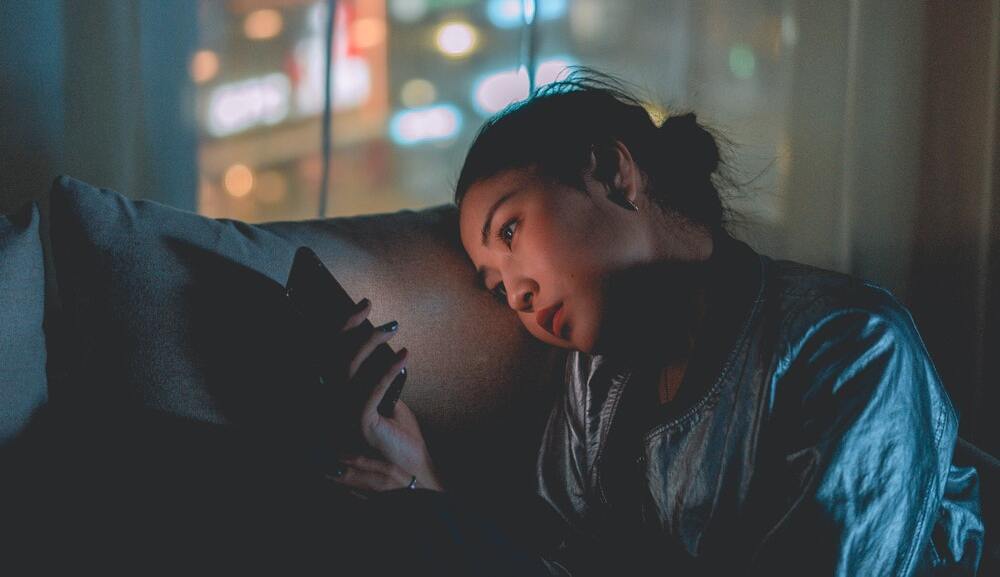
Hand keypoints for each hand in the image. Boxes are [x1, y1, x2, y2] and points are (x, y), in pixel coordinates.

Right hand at [326, 298, 444, 492]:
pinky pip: (372, 389)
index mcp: (334, 401)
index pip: (329, 357)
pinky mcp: (359, 426)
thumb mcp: (386, 403)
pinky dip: (388, 370)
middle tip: (372, 308)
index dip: (342, 329)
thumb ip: (377, 382)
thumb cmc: (399, 440)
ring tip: (393, 328)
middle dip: (352, 327)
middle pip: (332, 358)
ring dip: (371, 342)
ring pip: (347, 369)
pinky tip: (404, 356)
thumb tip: (382, 351)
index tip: (362, 307)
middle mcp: (331, 408)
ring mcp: (341, 418)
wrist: (410, 474)